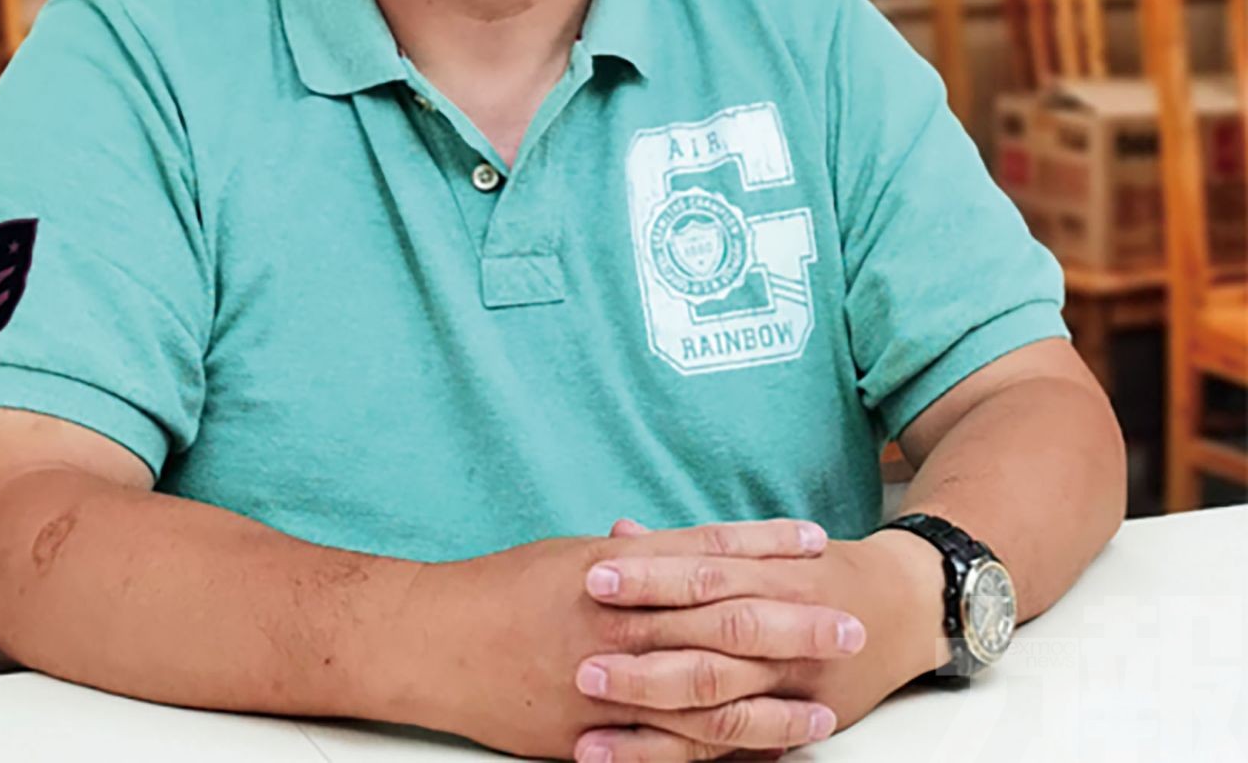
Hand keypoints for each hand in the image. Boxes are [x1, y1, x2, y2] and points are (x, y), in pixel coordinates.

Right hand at [399, 519, 862, 761]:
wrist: (435, 641)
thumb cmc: (500, 589)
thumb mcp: (567, 555)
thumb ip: (625, 557)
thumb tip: (662, 544)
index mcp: (617, 571)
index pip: (708, 553)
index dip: (765, 547)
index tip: (815, 543)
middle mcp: (622, 623)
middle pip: (724, 620)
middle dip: (791, 624)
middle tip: (848, 625)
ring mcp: (611, 682)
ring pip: (708, 693)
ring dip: (771, 701)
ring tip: (822, 706)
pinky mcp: (594, 733)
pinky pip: (668, 747)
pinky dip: (716, 751)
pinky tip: (756, 756)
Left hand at [569, 521, 946, 762]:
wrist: (907, 606)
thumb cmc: (821, 570)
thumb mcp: (763, 547)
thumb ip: (690, 546)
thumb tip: (620, 533)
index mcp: (768, 574)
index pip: (702, 573)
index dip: (651, 576)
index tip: (594, 575)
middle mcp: (782, 629)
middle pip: (707, 640)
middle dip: (645, 653)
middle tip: (582, 660)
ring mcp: (792, 682)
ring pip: (718, 703)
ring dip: (652, 714)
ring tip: (590, 721)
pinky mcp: (797, 721)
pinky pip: (733, 744)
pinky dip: (679, 753)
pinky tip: (627, 757)